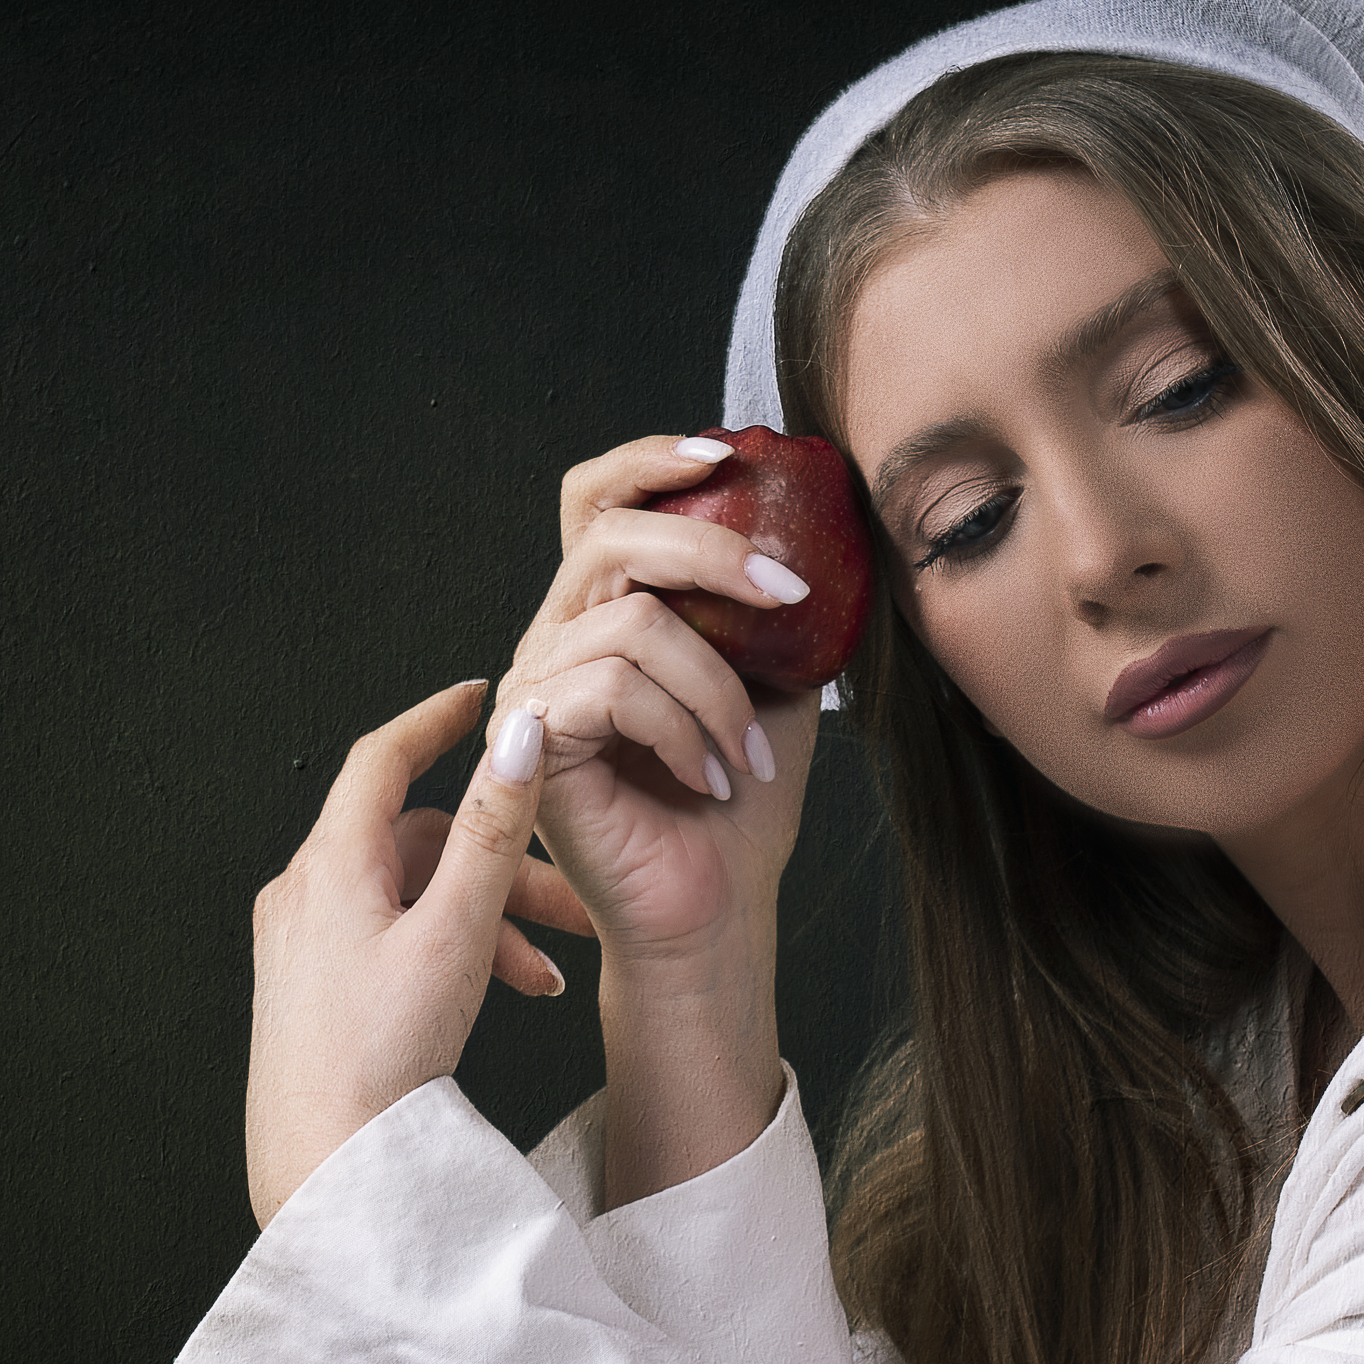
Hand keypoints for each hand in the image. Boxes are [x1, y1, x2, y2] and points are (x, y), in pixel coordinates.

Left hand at [244, 680, 591, 1226]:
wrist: (326, 1171)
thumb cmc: (383, 1060)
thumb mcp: (455, 934)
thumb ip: (491, 833)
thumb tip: (516, 738)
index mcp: (330, 867)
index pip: (382, 759)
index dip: (436, 721)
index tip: (479, 697)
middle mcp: (304, 895)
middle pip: (415, 842)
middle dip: (499, 862)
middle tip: (571, 899)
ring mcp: (303, 945)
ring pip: (412, 898)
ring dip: (486, 920)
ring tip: (548, 973)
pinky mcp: (312, 991)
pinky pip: (391, 941)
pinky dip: (451, 952)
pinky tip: (504, 995)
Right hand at [495, 436, 824, 971]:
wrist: (714, 913)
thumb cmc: (739, 808)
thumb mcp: (779, 686)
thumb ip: (778, 611)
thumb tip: (833, 528)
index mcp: (603, 612)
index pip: (597, 502)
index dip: (647, 459)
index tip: (724, 451)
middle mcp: (554, 640)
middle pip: (609, 536)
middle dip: (710, 550)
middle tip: (790, 594)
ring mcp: (534, 691)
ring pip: (630, 623)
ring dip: (717, 686)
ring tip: (749, 752)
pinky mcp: (530, 745)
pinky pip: (612, 689)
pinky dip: (682, 728)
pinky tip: (710, 777)